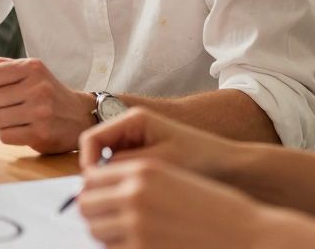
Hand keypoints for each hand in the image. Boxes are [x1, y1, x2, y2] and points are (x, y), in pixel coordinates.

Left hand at [0, 56, 93, 153]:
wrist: (80, 115)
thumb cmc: (47, 91)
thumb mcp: (28, 70)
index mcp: (32, 67)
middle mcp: (37, 87)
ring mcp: (40, 111)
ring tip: (8, 118)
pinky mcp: (41, 134)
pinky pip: (4, 136)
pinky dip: (6, 134)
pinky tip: (18, 129)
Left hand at [78, 158, 268, 248]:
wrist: (246, 235)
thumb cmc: (213, 207)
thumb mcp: (173, 178)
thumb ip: (136, 181)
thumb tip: (99, 193)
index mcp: (144, 170)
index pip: (92, 177)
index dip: (92, 189)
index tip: (100, 198)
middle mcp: (135, 194)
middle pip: (86, 204)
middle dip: (93, 211)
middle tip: (108, 218)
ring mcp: (137, 226)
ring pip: (95, 230)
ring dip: (104, 232)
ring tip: (125, 233)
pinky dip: (118, 248)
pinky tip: (139, 244)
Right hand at [79, 107, 235, 178]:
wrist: (227, 164)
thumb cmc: (199, 158)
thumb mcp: (159, 162)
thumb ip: (125, 165)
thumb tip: (95, 175)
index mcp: (133, 119)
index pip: (92, 138)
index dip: (87, 161)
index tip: (93, 186)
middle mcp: (130, 126)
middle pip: (97, 150)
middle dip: (99, 172)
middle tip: (110, 195)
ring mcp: (135, 140)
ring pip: (107, 162)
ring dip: (113, 178)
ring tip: (130, 193)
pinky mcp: (142, 153)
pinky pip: (121, 168)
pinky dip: (124, 181)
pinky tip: (139, 192)